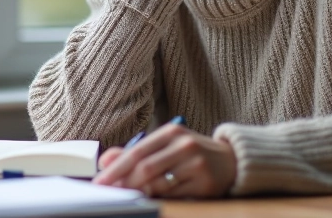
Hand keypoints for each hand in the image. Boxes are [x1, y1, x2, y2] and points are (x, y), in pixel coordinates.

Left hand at [92, 124, 236, 198]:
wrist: (231, 160)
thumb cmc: (191, 153)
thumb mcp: (166, 145)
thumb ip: (136, 152)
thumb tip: (105, 160)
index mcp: (171, 132)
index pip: (137, 151)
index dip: (115, 168)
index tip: (99, 180)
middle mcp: (184, 145)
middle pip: (145, 167)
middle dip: (123, 182)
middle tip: (108, 192)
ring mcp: (195, 164)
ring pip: (158, 183)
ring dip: (137, 192)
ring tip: (124, 196)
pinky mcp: (204, 183)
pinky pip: (173, 195)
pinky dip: (157, 198)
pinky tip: (147, 198)